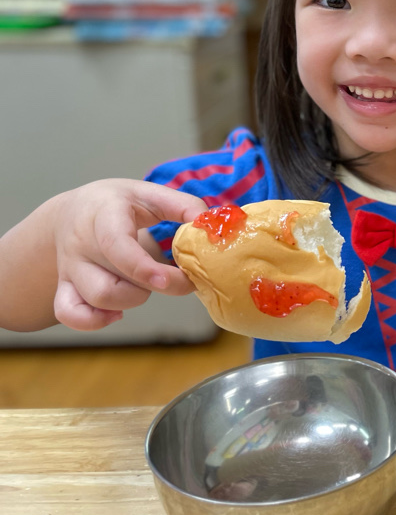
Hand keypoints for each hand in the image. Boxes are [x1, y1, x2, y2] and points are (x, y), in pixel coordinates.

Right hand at [52, 180, 207, 330]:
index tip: (171, 278)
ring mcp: (70, 269)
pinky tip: (118, 312)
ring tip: (149, 283)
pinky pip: (71, 314)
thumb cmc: (117, 203)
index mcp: (102, 215)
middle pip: (110, 282)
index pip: (115, 245)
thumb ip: (184, 206)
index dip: (142, 267)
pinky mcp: (64, 288)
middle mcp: (80, 244)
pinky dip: (96, 321)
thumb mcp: (149, 193)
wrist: (71, 212)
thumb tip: (210, 229)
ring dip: (133, 300)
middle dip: (153, 286)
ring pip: (97, 299)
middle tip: (181, 278)